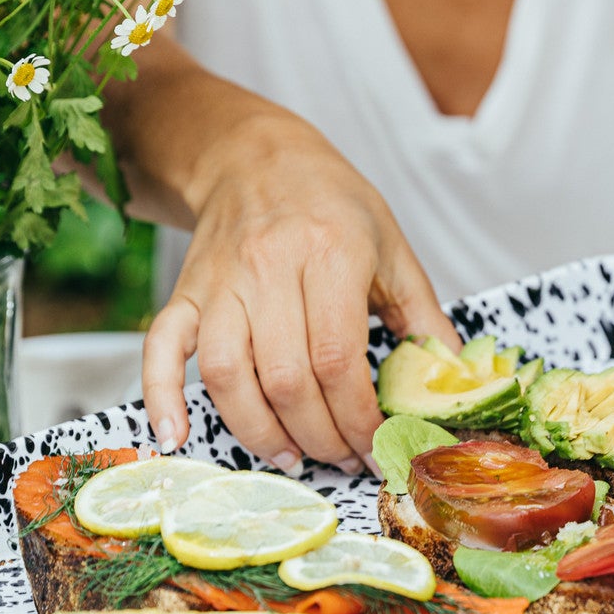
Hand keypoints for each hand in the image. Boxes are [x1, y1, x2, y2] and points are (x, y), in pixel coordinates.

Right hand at [142, 117, 456, 471]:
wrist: (256, 155)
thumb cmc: (331, 203)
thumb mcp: (391, 246)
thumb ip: (423, 315)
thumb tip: (453, 376)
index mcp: (329, 254)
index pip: (339, 360)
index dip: (357, 418)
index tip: (376, 447)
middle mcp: (269, 268)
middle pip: (286, 379)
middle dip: (319, 436)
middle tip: (342, 458)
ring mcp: (219, 283)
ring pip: (228, 375)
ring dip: (260, 432)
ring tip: (292, 457)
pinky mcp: (184, 292)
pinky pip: (160, 348)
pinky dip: (164, 396)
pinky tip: (175, 436)